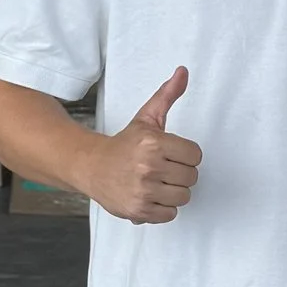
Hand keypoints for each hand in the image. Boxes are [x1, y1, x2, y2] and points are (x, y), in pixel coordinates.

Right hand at [90, 66, 200, 225]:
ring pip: (184, 197)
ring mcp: (144, 191)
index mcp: (154, 143)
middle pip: (192, 177)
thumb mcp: (147, 118)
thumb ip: (167, 95)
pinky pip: (170, 214)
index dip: (185, 154)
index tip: (171, 154)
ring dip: (173, 192)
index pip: (195, 155)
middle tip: (162, 168)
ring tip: (156, 182)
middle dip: (180, 173)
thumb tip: (183, 72)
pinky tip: (150, 196)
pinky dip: (163, 208)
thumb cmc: (124, 145)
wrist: (91, 167)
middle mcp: (149, 167)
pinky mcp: (139, 211)